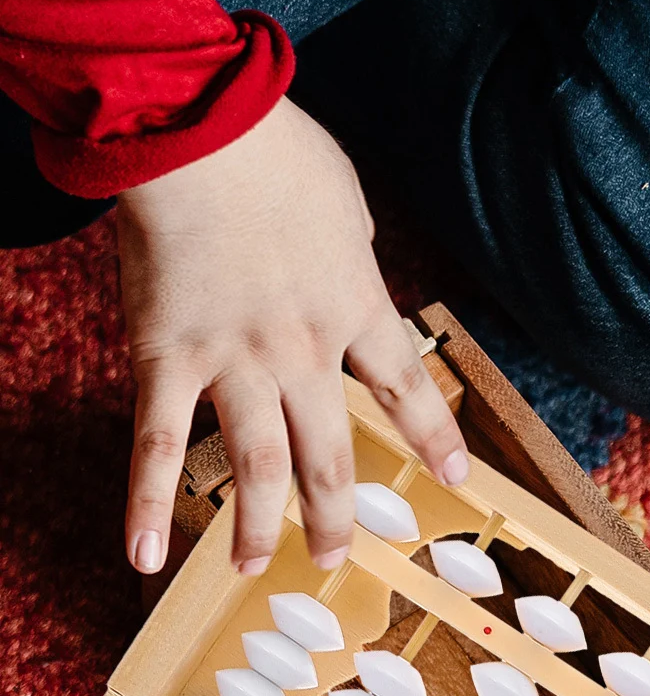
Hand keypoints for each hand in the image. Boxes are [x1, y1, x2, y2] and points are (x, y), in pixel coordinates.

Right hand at [116, 97, 467, 574]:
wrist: (198, 130)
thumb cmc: (273, 147)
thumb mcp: (346, 200)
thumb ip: (353, 244)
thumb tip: (354, 252)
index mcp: (355, 309)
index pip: (406, 389)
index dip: (434, 436)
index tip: (456, 477)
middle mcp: (305, 353)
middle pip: (330, 457)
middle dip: (334, 517)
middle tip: (332, 557)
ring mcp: (236, 363)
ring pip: (259, 467)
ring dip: (259, 526)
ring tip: (256, 565)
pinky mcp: (167, 358)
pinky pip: (157, 445)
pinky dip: (147, 505)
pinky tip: (147, 555)